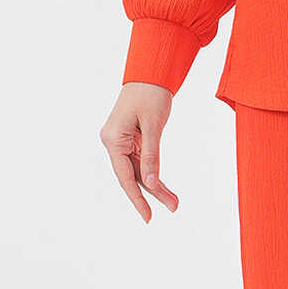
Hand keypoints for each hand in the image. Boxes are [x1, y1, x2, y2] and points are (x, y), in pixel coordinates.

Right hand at [100, 82, 178, 220]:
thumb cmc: (151, 94)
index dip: (137, 198)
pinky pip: (141, 161)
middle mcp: (113, 142)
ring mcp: (120, 141)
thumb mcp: (153, 125)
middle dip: (153, 193)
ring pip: (138, 170)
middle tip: (174, 207)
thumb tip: (151, 184)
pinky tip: (164, 187)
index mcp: (113, 139)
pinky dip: (153, 172)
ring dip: (156, 185)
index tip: (147, 217)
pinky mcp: (130, 139)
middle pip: (132, 175)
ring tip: (174, 202)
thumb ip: (151, 156)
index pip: (125, 176)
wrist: (150, 72)